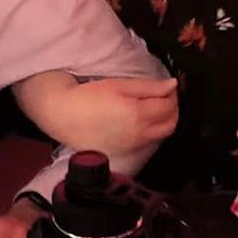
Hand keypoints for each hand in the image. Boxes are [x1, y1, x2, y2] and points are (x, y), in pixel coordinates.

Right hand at [17, 74, 178, 158]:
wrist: (64, 116)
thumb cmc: (88, 96)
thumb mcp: (119, 85)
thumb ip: (149, 87)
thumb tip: (172, 85)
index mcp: (139, 114)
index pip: (169, 106)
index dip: (172, 94)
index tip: (168, 86)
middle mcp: (139, 134)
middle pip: (170, 124)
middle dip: (173, 109)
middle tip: (165, 97)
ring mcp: (133, 145)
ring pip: (161, 135)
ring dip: (164, 121)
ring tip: (155, 109)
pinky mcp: (125, 151)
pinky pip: (149, 142)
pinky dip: (153, 132)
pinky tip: (143, 122)